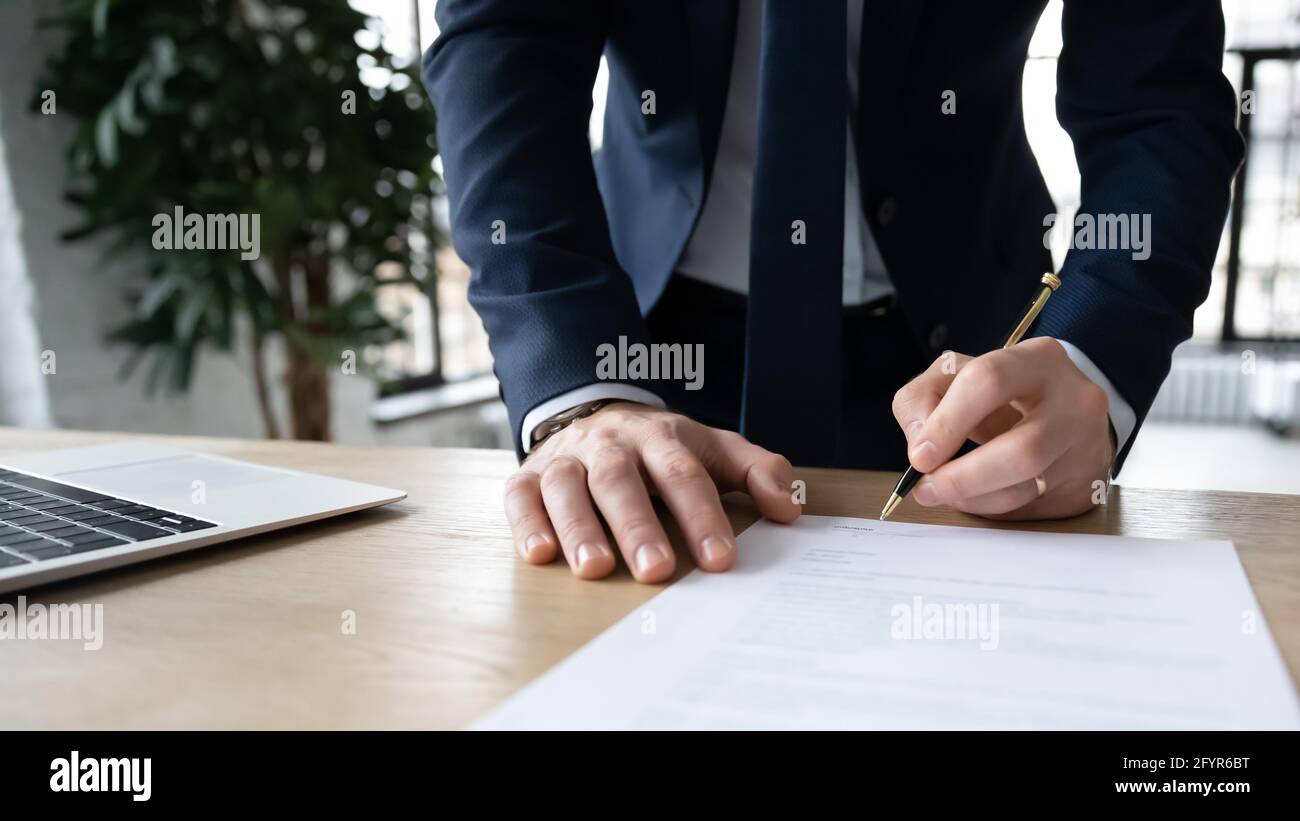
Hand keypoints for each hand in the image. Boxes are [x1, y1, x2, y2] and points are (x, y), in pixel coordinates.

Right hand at [503, 403, 800, 581]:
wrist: (593, 413)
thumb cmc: (660, 449)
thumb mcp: (712, 449)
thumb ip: (757, 471)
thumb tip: (789, 509)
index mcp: (661, 437)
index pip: (684, 474)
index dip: (702, 516)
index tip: (720, 559)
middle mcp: (610, 445)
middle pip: (622, 480)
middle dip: (638, 526)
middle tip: (657, 571)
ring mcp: (566, 459)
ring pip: (568, 487)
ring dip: (580, 527)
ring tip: (595, 569)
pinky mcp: (528, 476)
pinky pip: (520, 496)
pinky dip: (526, 522)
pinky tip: (539, 554)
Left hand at [891, 338, 1115, 519]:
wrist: (1064, 411)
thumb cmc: (1001, 391)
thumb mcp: (956, 376)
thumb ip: (923, 398)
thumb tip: (919, 444)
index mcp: (1039, 359)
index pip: (989, 382)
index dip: (947, 423)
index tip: (919, 456)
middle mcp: (1074, 400)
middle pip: (1021, 449)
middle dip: (963, 476)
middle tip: (926, 487)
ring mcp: (1085, 444)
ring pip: (1027, 484)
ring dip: (971, 497)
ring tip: (940, 492)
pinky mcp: (1085, 481)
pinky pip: (1030, 503)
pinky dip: (990, 504)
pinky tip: (972, 495)